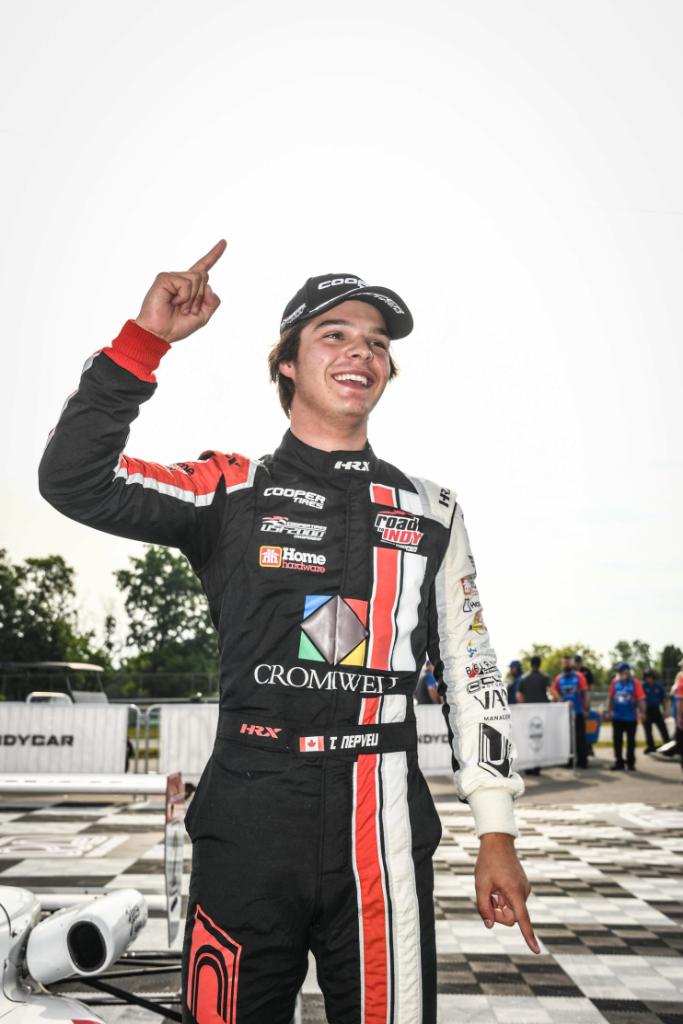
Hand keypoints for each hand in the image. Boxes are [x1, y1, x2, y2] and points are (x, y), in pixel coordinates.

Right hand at [134, 239, 226, 343]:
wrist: (159, 333)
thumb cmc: (177, 326)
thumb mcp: (203, 316)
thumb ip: (212, 301)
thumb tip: (209, 285)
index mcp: (190, 287)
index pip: (204, 267)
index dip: (214, 255)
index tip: (224, 242)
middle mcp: (181, 279)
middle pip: (204, 276)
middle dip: (201, 298)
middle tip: (187, 311)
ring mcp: (172, 277)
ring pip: (197, 278)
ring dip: (192, 298)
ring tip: (180, 308)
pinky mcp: (164, 278)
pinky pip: (186, 283)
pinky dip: (184, 296)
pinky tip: (173, 302)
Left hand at [475, 833, 539, 952]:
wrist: (498, 841)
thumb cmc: (488, 862)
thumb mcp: (481, 885)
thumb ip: (484, 907)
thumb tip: (490, 925)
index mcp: (514, 892)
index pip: (522, 919)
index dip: (528, 936)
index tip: (536, 951)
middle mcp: (523, 892)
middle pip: (512, 917)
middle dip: (498, 914)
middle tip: (487, 900)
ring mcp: (524, 889)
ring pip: (511, 909)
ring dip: (500, 904)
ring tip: (492, 888)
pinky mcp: (522, 886)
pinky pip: (513, 900)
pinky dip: (503, 898)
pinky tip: (496, 885)